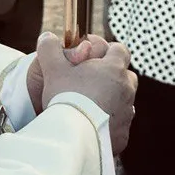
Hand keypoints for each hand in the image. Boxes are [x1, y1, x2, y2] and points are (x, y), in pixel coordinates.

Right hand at [35, 32, 136, 152]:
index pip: (120, 50)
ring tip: (90, 106)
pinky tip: (92, 126)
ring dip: (112, 101)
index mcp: (114, 68)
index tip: (92, 59)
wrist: (73, 137)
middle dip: (111, 77)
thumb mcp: (53, 68)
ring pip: (124, 100)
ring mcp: (127, 112)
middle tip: (90, 83)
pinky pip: (119, 124)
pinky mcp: (123, 134)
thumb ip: (49, 48)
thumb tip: (47, 37)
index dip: (107, 52)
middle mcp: (126, 89)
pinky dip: (109, 124)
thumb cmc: (65, 98)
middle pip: (125, 76)